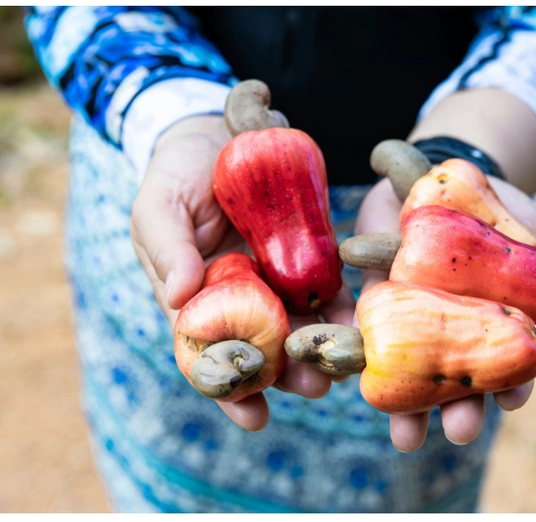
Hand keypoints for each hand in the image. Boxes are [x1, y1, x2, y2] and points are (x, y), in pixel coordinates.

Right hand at [130, 115, 352, 431]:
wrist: (217, 133)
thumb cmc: (177, 173)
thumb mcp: (160, 206)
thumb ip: (167, 248)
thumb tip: (177, 298)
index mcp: (197, 299)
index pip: (211, 355)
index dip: (230, 389)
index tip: (253, 417)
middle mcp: (239, 297)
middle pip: (265, 346)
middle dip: (289, 371)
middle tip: (315, 388)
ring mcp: (275, 278)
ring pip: (300, 322)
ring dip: (322, 345)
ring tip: (345, 365)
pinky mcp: (306, 253)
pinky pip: (326, 284)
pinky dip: (342, 304)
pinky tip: (361, 319)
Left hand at [354, 177, 535, 451]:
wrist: (436, 178)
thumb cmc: (492, 212)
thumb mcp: (532, 229)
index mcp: (493, 323)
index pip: (506, 365)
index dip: (512, 386)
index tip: (511, 403)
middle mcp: (451, 330)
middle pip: (457, 379)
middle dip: (459, 408)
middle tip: (460, 433)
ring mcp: (410, 316)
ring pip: (409, 369)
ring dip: (406, 404)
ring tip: (406, 436)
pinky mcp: (375, 296)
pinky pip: (365, 328)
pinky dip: (361, 348)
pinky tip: (359, 372)